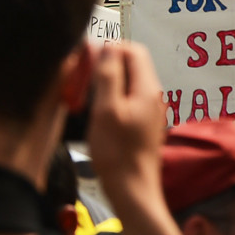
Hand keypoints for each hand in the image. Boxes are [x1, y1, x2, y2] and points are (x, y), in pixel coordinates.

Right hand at [86, 42, 168, 218]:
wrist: (132, 186)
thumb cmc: (117, 151)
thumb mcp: (106, 109)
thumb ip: (109, 76)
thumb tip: (109, 47)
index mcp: (147, 88)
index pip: (134, 50)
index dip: (110, 49)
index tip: (87, 60)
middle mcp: (153, 95)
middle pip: (131, 65)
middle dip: (106, 66)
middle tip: (82, 80)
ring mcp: (149, 109)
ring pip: (127, 83)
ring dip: (106, 83)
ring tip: (85, 97)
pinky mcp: (142, 123)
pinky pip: (126, 99)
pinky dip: (110, 99)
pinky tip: (95, 112)